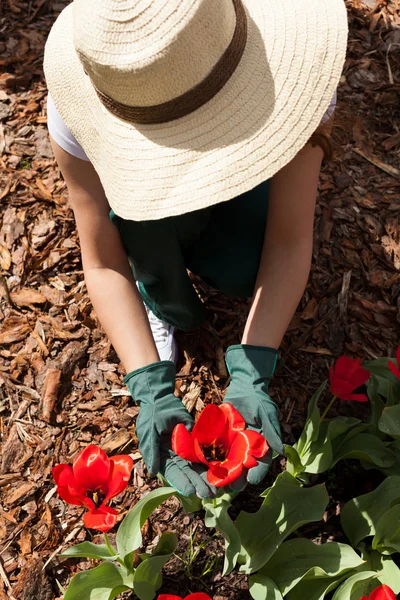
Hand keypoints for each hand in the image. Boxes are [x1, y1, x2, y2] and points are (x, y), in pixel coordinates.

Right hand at [124, 361, 215, 497]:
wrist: (161, 397)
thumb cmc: (153, 413)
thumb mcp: (149, 430)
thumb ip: (151, 450)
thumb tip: (152, 471)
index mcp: (162, 456)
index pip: (173, 472)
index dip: (181, 482)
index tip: (190, 491)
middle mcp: (175, 456)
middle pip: (187, 472)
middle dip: (198, 483)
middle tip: (209, 494)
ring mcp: (186, 448)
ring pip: (197, 465)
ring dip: (206, 477)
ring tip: (217, 489)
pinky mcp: (195, 440)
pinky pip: (204, 452)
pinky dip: (211, 461)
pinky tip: (221, 470)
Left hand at [223, 345, 282, 485]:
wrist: (244, 387)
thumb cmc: (259, 401)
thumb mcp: (267, 414)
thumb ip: (272, 432)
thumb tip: (280, 451)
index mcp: (260, 447)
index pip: (261, 464)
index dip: (257, 473)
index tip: (252, 481)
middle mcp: (246, 449)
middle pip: (242, 468)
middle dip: (237, 479)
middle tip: (231, 488)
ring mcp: (232, 445)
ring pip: (227, 464)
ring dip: (221, 474)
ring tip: (215, 484)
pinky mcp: (219, 439)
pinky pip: (214, 451)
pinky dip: (209, 460)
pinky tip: (203, 468)